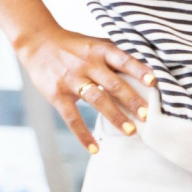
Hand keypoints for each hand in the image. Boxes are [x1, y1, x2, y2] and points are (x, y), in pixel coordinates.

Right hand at [14, 23, 152, 152]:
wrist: (38, 43)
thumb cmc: (74, 46)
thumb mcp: (95, 44)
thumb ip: (116, 56)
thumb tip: (148, 69)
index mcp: (99, 50)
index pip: (123, 59)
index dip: (139, 70)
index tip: (154, 82)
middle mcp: (87, 64)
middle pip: (113, 83)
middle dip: (132, 100)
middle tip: (148, 116)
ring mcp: (71, 80)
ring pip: (97, 100)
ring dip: (115, 117)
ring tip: (131, 131)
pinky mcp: (57, 95)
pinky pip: (72, 118)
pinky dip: (83, 135)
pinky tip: (95, 148)